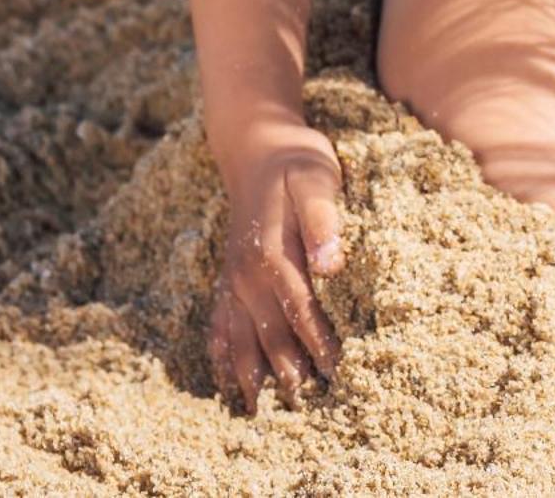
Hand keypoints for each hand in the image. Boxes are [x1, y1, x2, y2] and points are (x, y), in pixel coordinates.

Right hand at [209, 122, 347, 414]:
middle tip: (302, 406)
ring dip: (248, 371)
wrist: (255, 146)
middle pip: (268, 331)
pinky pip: (218, 320)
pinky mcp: (228, 275)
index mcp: (272, 252)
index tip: (335, 370)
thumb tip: (329, 264)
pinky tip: (221, 376)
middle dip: (285, 369)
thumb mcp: (316, 177)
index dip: (318, 341)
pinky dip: (219, 350)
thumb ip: (323, 218)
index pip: (300, 308)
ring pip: (238, 334)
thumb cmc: (295, 161)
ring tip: (257, 408)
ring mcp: (233, 276)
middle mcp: (247, 272)